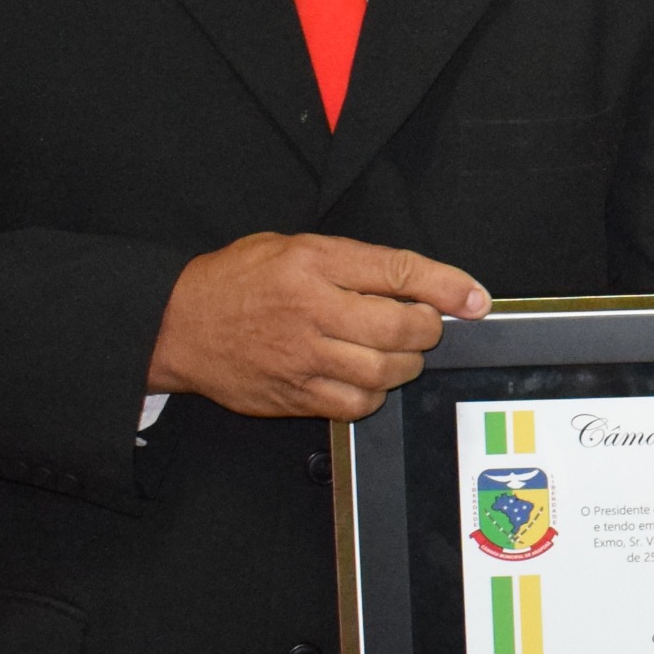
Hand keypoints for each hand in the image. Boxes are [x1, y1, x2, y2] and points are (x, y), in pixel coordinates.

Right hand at [146, 232, 488, 419]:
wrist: (178, 325)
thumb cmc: (238, 281)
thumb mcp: (295, 248)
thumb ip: (356, 263)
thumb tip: (420, 283)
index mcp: (313, 263)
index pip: (398, 271)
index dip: (447, 287)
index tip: (475, 299)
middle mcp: (311, 310)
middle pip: (402, 327)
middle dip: (427, 329)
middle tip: (422, 325)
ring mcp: (303, 358)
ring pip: (385, 372)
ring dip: (405, 364)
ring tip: (395, 352)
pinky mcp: (295, 395)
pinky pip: (357, 405)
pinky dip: (374, 396)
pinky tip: (365, 380)